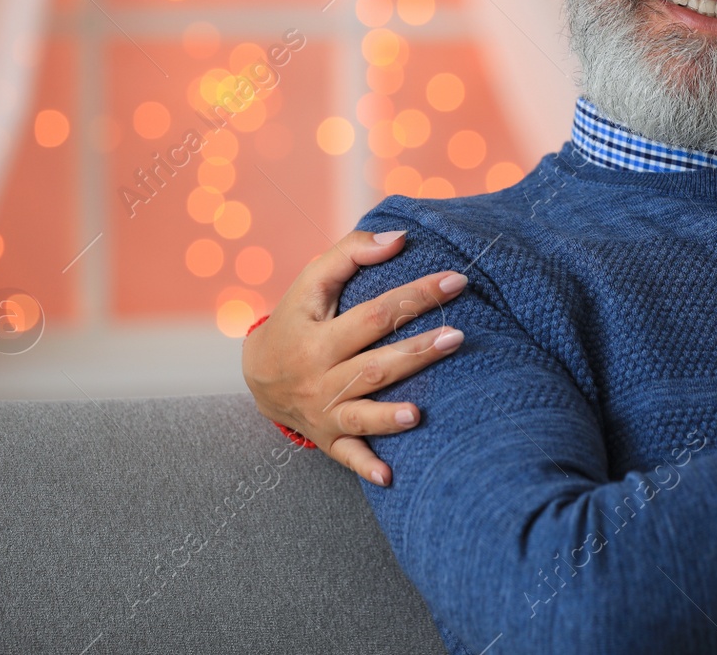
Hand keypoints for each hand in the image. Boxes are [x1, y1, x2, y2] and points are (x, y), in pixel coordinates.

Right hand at [242, 229, 468, 485]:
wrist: (258, 373)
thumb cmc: (297, 318)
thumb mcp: (312, 281)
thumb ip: (351, 252)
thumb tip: (399, 239)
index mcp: (318, 336)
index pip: (375, 314)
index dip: (415, 296)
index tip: (456, 280)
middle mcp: (319, 377)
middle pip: (373, 366)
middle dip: (417, 352)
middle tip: (457, 337)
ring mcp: (323, 412)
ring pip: (361, 413)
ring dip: (389, 416)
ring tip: (420, 413)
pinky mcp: (328, 438)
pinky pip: (346, 455)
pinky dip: (365, 466)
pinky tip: (390, 477)